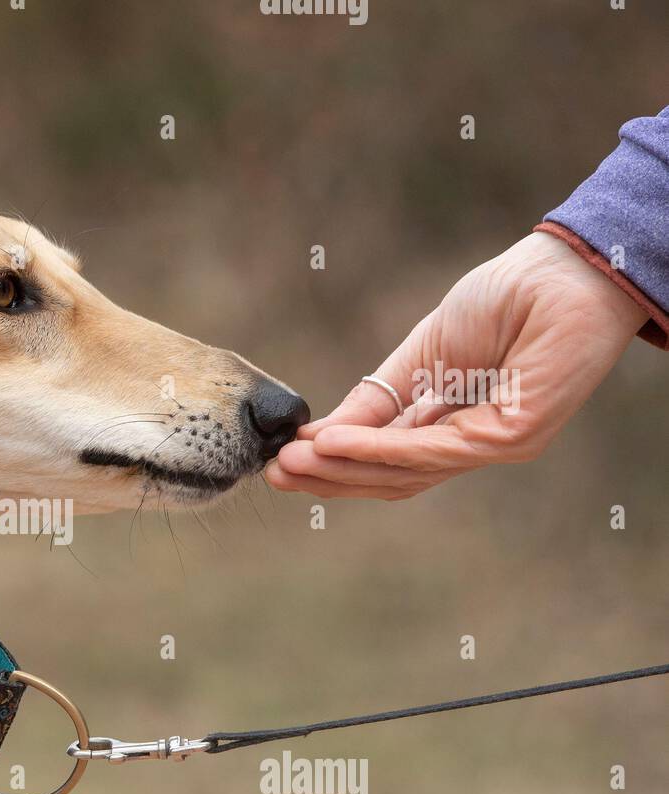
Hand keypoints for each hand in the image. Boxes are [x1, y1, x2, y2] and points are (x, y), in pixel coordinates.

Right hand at [267, 232, 647, 499]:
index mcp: (447, 424)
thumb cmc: (505, 300)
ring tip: (292, 463)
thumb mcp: (420, 353)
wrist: (565, 270)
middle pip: (389, 478)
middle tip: (275, 474)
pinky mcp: (511, 437)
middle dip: (329, 477)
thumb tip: (321, 435)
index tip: (281, 462)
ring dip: (343, 469)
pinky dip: (378, 450)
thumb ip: (377, 398)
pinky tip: (335, 444)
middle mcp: (468, 443)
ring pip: (405, 473)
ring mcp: (492, 444)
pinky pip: (432, 452)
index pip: (384, 459)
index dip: (332, 463)